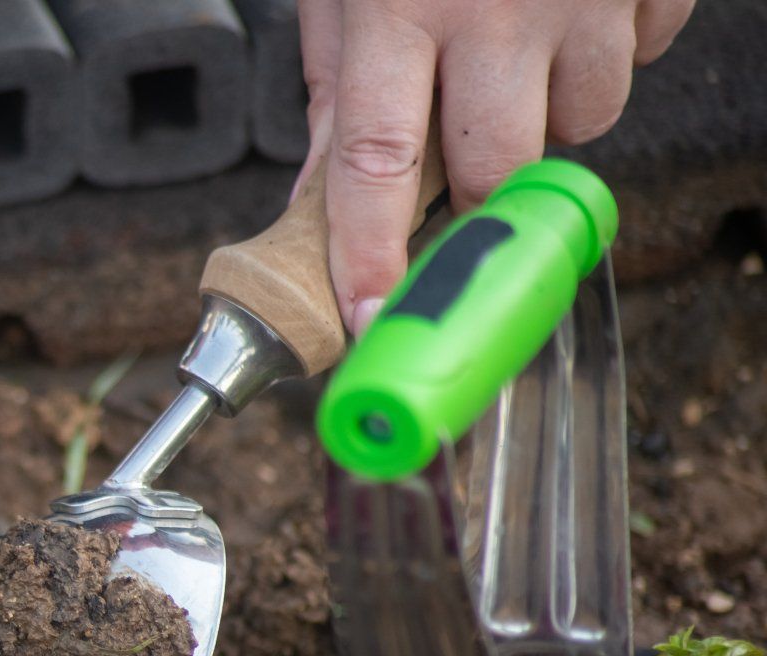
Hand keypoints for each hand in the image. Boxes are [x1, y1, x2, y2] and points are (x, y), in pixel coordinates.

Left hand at [296, 0, 693, 333]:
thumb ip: (332, 82)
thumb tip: (317, 195)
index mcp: (396, 6)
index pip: (376, 163)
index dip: (372, 254)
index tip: (368, 322)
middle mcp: (493, 8)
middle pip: (494, 167)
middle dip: (479, 182)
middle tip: (463, 139)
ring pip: (578, 124)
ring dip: (547, 111)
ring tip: (518, 42)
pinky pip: (639, 59)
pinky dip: (608, 50)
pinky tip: (573, 3)